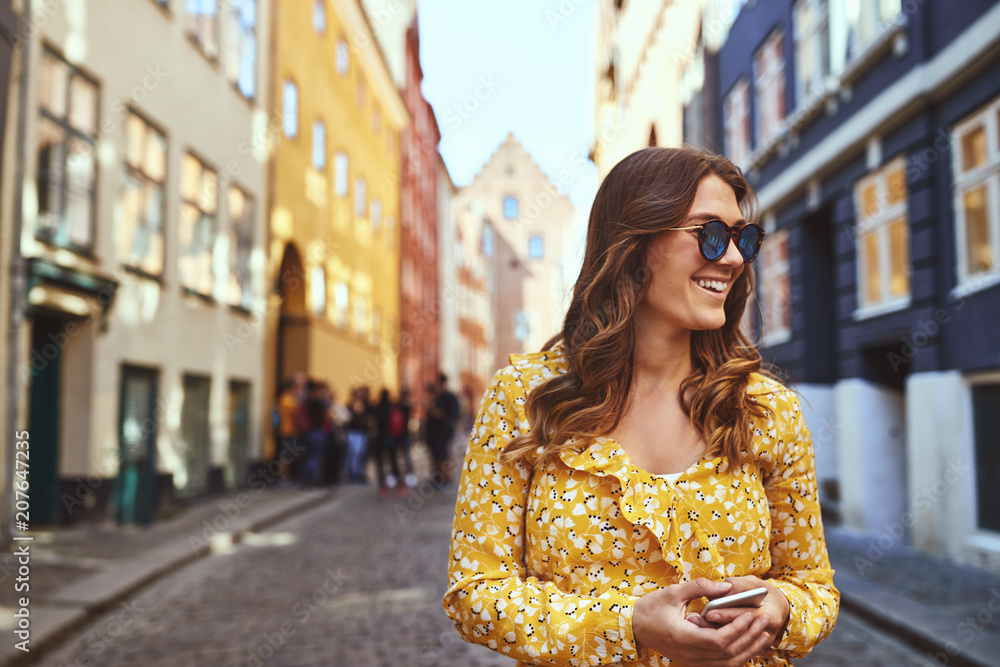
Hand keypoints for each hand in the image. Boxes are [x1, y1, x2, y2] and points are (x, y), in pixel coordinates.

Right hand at [632, 578, 772, 665]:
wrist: (634, 626)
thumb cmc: (651, 608)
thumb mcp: (673, 592)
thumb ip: (701, 587)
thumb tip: (727, 586)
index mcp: (683, 637)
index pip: (719, 641)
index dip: (737, 630)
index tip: (749, 616)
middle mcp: (688, 654)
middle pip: (727, 655)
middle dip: (749, 639)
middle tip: (764, 623)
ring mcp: (690, 661)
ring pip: (727, 664)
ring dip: (747, 651)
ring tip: (762, 636)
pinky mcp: (692, 662)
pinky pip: (719, 665)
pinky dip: (736, 657)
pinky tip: (747, 646)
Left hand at [695, 575, 789, 648]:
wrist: (778, 609)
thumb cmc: (765, 593)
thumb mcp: (754, 583)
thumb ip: (738, 584)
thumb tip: (722, 587)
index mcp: (769, 615)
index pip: (744, 616)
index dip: (725, 614)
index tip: (708, 612)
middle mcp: (766, 633)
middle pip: (735, 634)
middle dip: (713, 626)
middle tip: (694, 619)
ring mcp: (759, 645)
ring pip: (732, 646)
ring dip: (712, 635)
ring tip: (695, 623)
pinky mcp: (751, 650)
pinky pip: (732, 651)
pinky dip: (716, 643)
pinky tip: (701, 631)